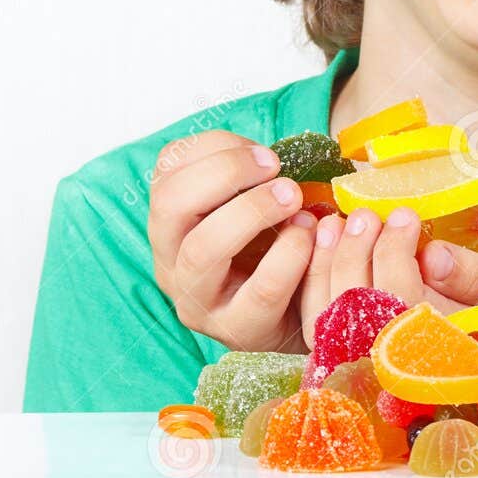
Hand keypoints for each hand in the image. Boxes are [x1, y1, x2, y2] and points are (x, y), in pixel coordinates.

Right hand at [148, 130, 315, 352]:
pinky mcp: (238, 329)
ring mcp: (198, 300)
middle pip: (171, 204)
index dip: (216, 149)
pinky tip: (310, 234)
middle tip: (276, 168)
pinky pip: (261, 290)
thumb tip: (270, 156)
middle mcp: (171, 260)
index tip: (265, 153)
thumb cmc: (274, 249)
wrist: (300, 314)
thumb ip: (253, 176)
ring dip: (253, 211)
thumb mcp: (255, 205)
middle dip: (226, 173)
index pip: (168, 169)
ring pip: (204, 249)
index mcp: (172, 221)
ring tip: (293, 197)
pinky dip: (290, 254)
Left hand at [299, 207, 477, 346]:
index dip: (396, 258)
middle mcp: (401, 365)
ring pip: (328, 318)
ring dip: (328, 263)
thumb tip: (434, 258)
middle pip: (359, 315)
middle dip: (356, 256)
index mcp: (444, 350)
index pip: (403, 309)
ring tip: (339, 221)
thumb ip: (476, 272)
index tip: (405, 215)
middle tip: (366, 214)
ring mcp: (368, 360)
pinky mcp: (345, 347)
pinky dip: (312, 277)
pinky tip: (321, 237)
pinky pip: (313, 318)